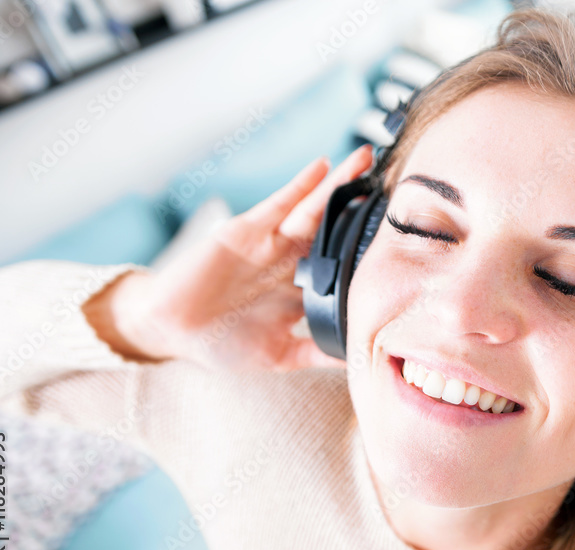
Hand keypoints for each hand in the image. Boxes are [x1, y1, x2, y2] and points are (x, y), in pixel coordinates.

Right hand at [90, 145, 373, 370]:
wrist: (169, 330)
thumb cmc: (220, 343)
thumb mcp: (278, 356)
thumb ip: (315, 354)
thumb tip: (358, 364)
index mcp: (302, 290)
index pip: (344, 267)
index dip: (370, 255)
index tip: (406, 241)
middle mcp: (291, 262)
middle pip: (335, 230)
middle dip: (363, 208)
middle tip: (398, 186)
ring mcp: (270, 243)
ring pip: (312, 210)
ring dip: (338, 183)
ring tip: (366, 160)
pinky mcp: (245, 230)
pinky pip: (276, 204)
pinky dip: (298, 185)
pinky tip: (321, 167)